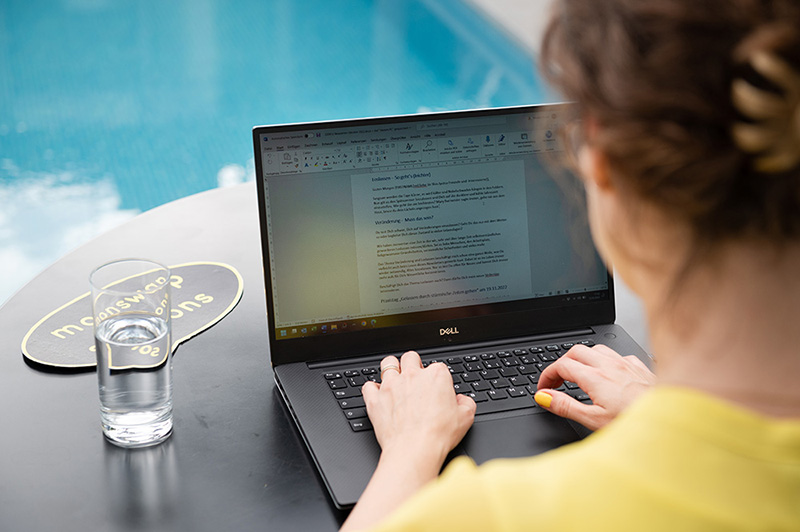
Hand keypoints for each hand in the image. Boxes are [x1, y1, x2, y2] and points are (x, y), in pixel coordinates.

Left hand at [362, 351, 475, 462]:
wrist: (415, 449)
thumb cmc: (438, 434)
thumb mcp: (465, 418)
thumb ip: (466, 403)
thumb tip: (462, 400)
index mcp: (436, 376)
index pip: (437, 367)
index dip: (438, 378)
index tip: (437, 389)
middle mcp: (412, 376)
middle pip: (410, 357)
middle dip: (413, 364)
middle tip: (415, 377)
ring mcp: (391, 386)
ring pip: (388, 363)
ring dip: (391, 369)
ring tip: (395, 378)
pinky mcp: (376, 399)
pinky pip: (369, 386)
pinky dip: (373, 390)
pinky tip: (378, 395)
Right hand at [535, 344, 655, 430]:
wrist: (671, 421)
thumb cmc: (636, 423)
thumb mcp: (594, 420)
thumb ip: (566, 406)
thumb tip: (544, 396)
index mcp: (595, 377)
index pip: (561, 365)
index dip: (547, 375)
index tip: (543, 388)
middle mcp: (610, 365)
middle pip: (576, 351)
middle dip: (562, 363)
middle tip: (557, 381)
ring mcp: (627, 364)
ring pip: (597, 349)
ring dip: (583, 358)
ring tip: (579, 375)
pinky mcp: (641, 368)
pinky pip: (619, 355)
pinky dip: (607, 361)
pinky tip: (609, 374)